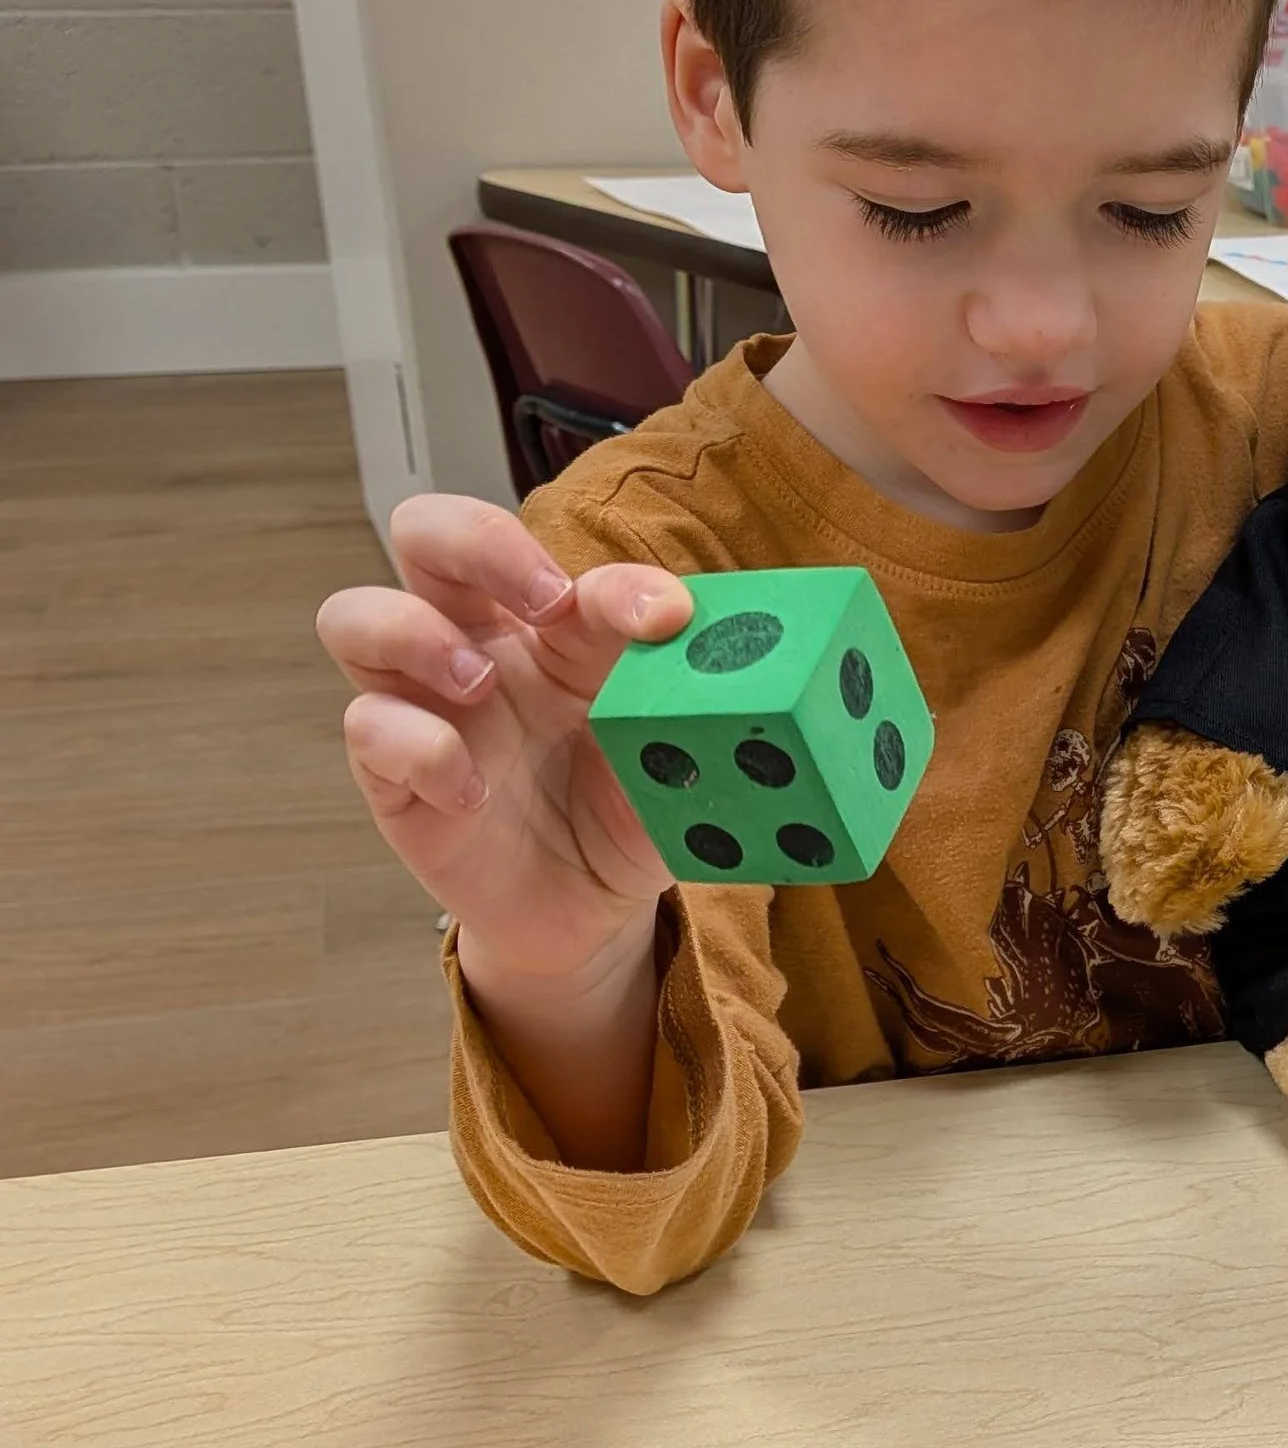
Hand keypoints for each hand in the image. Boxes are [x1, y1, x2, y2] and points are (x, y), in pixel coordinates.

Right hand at [318, 499, 695, 1165]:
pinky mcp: (393, 776)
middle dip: (476, 539)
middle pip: (425, 532)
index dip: (617, 584)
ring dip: (415, 633)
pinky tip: (473, 792)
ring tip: (480, 684)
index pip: (568, 571)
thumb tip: (768, 663)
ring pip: (357, 615)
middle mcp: (480, 645)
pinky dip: (417, 748)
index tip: (668, 618)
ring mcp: (427, 704)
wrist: (590, 915)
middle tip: (541, 595)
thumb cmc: (630, 811)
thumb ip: (707, 709)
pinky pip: (368, 730)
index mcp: (554, 625)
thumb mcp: (679, 760)